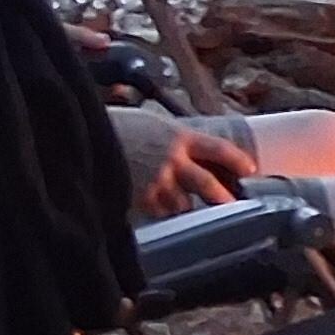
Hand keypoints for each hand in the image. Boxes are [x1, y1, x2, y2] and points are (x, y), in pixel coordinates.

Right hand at [119, 110, 256, 215]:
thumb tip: (192, 151)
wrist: (85, 137)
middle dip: (220, 196)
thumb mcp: (150, 123)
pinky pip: (158, 211)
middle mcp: (172, 159)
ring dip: (183, 206)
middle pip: (206, 183)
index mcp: (178, 136)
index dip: (236, 160)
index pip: (217, 148)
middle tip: (230, 204)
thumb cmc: (115, 127)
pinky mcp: (139, 198)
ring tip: (183, 207)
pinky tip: (156, 208)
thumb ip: (174, 139)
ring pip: (182, 203)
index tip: (250, 169)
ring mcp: (156, 181)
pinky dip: (160, 212)